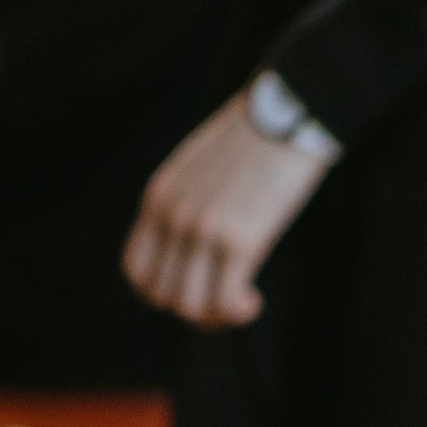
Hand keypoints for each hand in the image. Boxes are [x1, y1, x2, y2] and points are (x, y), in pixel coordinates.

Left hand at [124, 92, 329, 328]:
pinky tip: (255, 301)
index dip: (164, 293)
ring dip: (216, 318)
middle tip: (229, 303)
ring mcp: (202, 228)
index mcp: (159, 197)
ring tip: (243, 304)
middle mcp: (172, 216)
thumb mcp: (205, 165)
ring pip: (189, 306)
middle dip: (194, 312)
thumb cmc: (261, 135)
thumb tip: (206, 230)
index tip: (200, 288)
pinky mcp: (239, 238)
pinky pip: (224, 301)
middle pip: (161, 295)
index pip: (136, 270)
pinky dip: (237, 312)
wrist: (290, 108)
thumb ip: (193, 197)